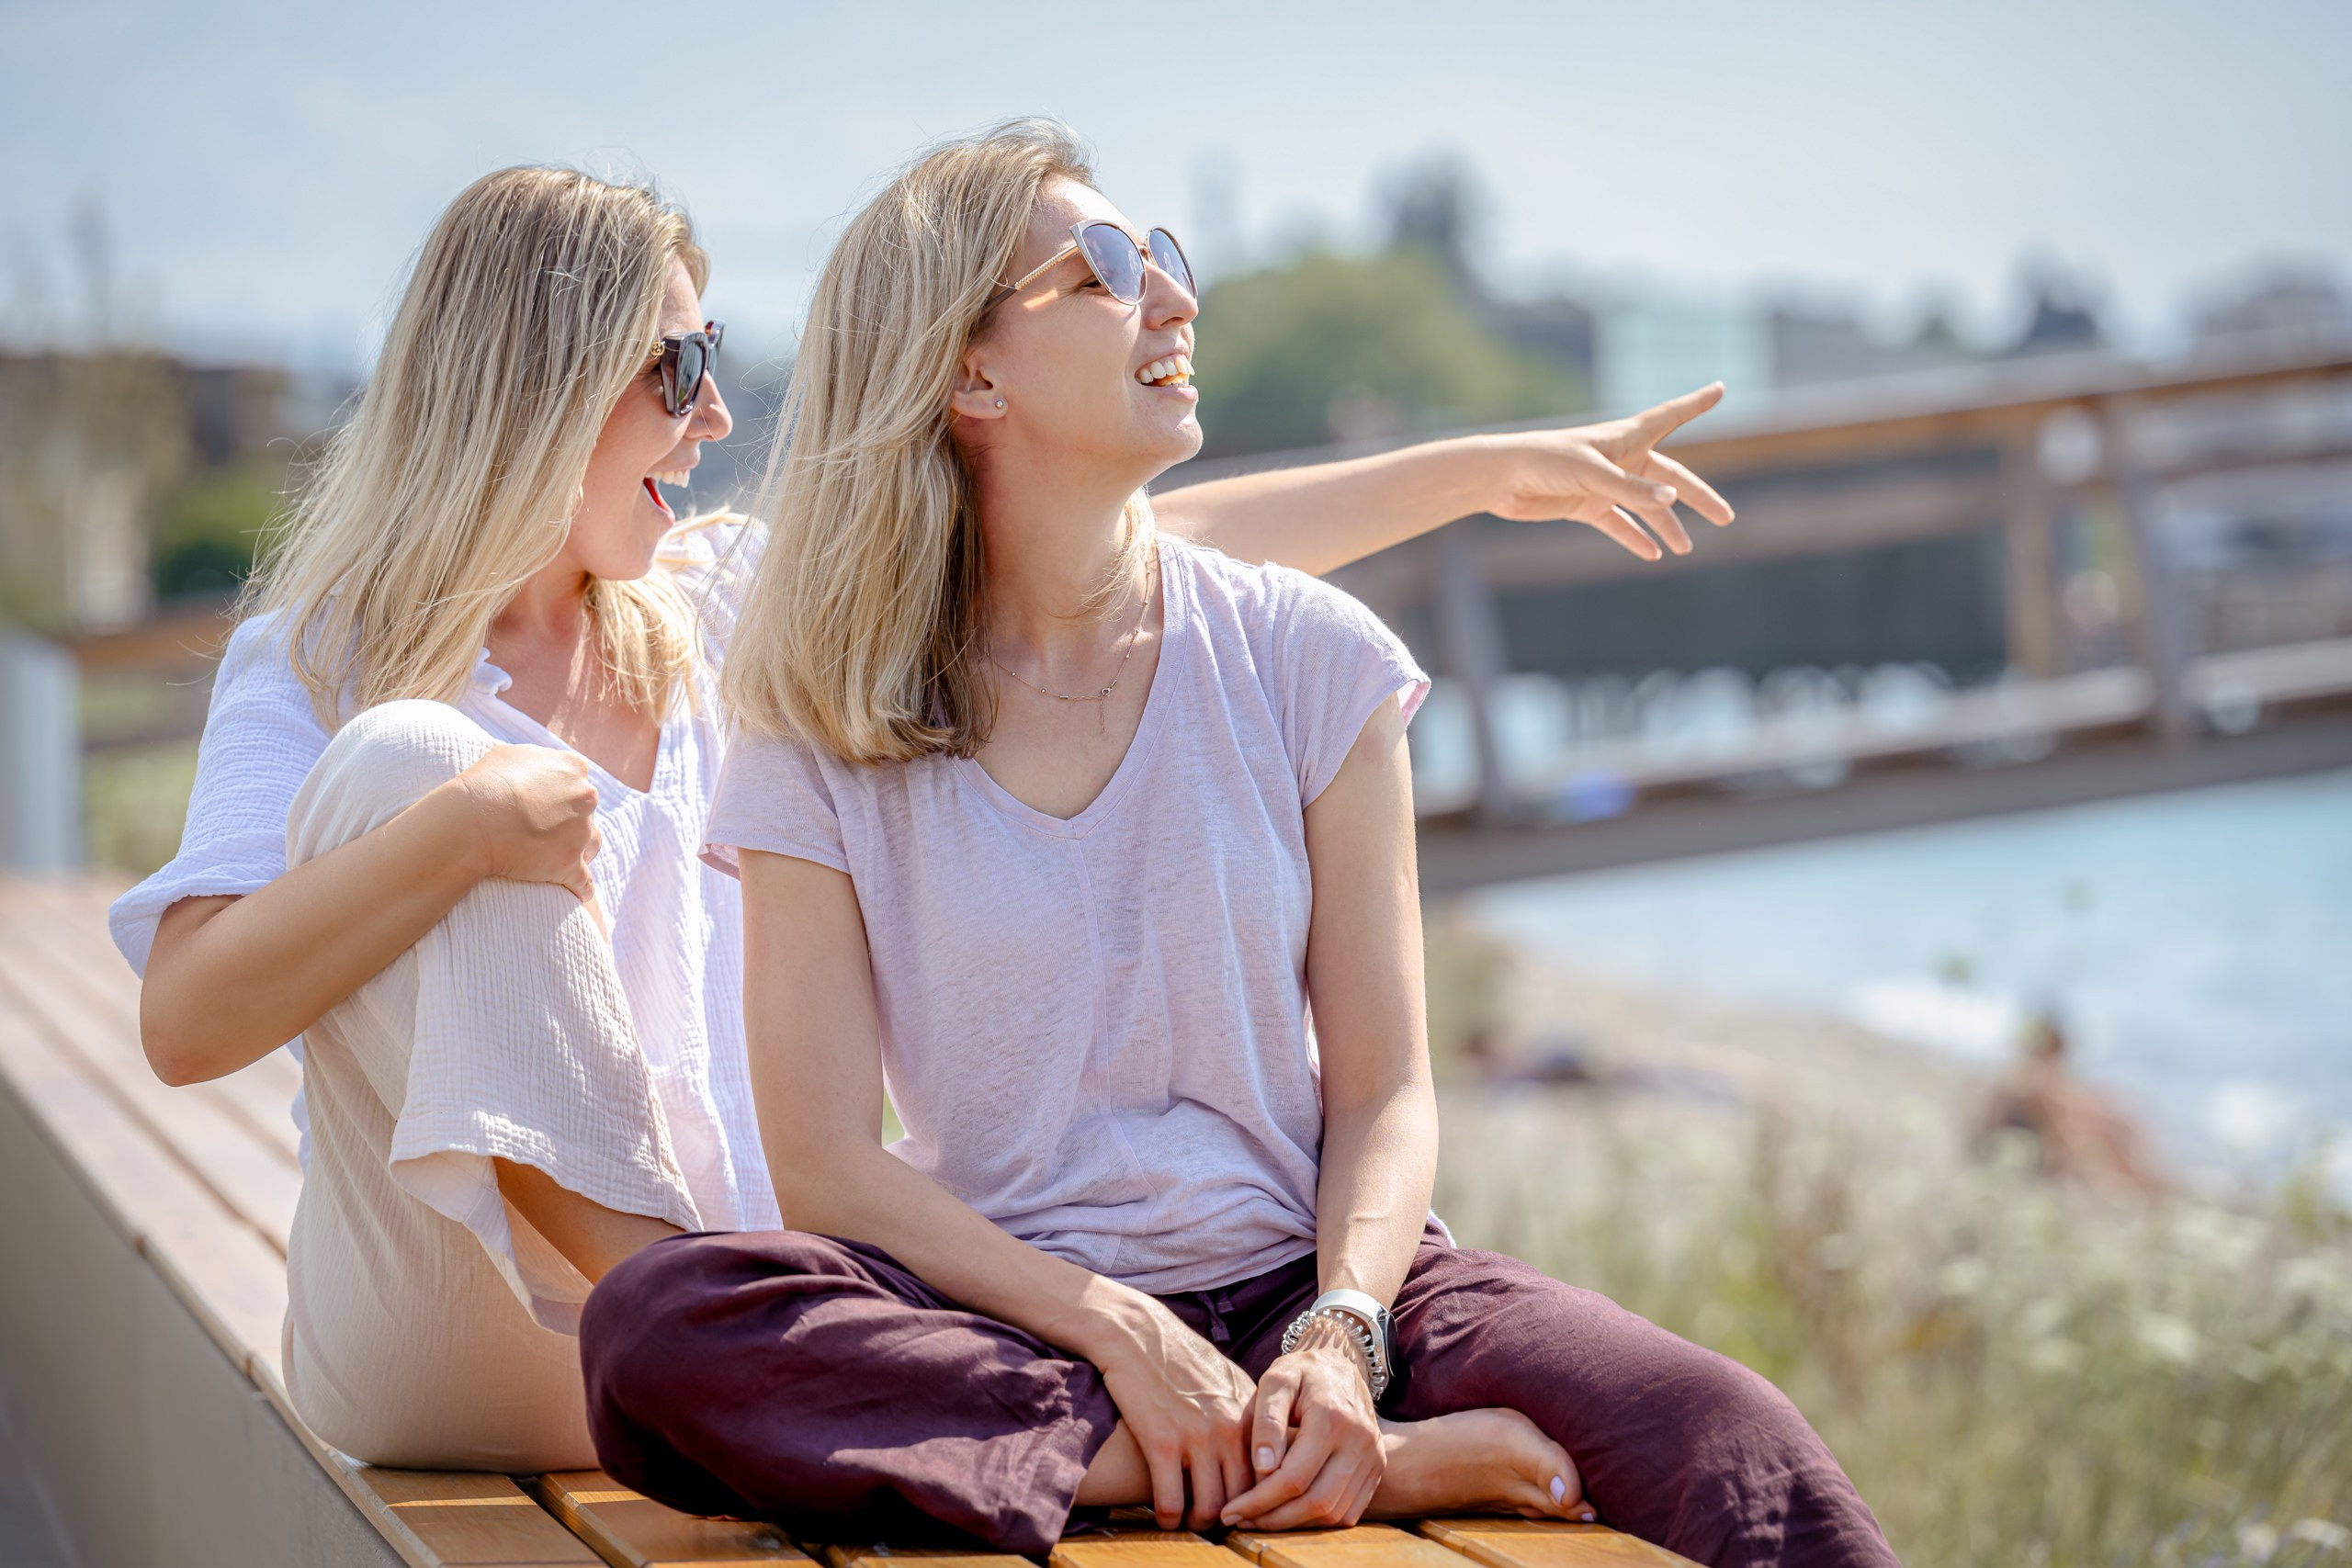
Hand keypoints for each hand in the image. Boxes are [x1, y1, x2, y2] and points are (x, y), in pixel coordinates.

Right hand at [445, 744, 601, 904]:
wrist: (470, 820)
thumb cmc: (482, 786)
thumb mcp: (507, 756)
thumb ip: (530, 760)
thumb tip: (534, 764)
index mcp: (572, 767)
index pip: (578, 785)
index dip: (563, 800)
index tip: (547, 811)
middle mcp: (584, 796)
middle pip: (586, 814)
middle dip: (571, 825)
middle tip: (548, 837)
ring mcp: (581, 831)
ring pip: (591, 845)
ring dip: (578, 853)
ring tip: (556, 862)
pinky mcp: (571, 863)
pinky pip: (585, 883)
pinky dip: (580, 890)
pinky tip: (576, 895)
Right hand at [1095, 1296, 1257, 1530]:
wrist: (1138, 1334)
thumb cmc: (1181, 1356)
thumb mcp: (1228, 1379)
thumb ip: (1247, 1413)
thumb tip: (1265, 1442)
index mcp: (1249, 1415)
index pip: (1268, 1473)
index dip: (1259, 1498)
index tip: (1247, 1508)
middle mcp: (1229, 1429)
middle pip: (1243, 1497)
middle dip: (1234, 1518)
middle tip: (1221, 1525)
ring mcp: (1196, 1437)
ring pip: (1209, 1507)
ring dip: (1200, 1523)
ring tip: (1192, 1524)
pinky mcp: (1160, 1442)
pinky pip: (1170, 1500)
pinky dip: (1169, 1518)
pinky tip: (1165, 1517)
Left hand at [1221, 1325, 1383, 1530]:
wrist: (1340, 1367)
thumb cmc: (1300, 1373)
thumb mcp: (1276, 1380)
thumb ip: (1266, 1420)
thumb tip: (1263, 1467)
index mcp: (1332, 1417)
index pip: (1294, 1478)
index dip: (1259, 1501)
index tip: (1230, 1510)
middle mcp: (1360, 1441)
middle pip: (1316, 1502)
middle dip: (1274, 1519)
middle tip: (1241, 1520)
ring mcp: (1373, 1457)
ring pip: (1333, 1513)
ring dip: (1294, 1524)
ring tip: (1261, 1517)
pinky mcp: (1376, 1469)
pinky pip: (1348, 1512)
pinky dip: (1317, 1521)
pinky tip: (1289, 1511)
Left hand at [1470, 383, 1734, 561]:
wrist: (1501, 479)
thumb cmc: (1546, 462)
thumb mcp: (1593, 474)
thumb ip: (1632, 489)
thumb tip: (1672, 499)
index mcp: (1625, 437)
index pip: (1670, 417)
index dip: (1696, 404)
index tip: (1720, 388)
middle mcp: (1620, 459)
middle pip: (1670, 477)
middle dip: (1698, 497)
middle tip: (1726, 518)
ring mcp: (1605, 484)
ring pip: (1646, 506)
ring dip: (1666, 526)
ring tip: (1685, 549)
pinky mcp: (1586, 506)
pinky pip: (1618, 524)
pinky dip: (1634, 538)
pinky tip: (1651, 554)